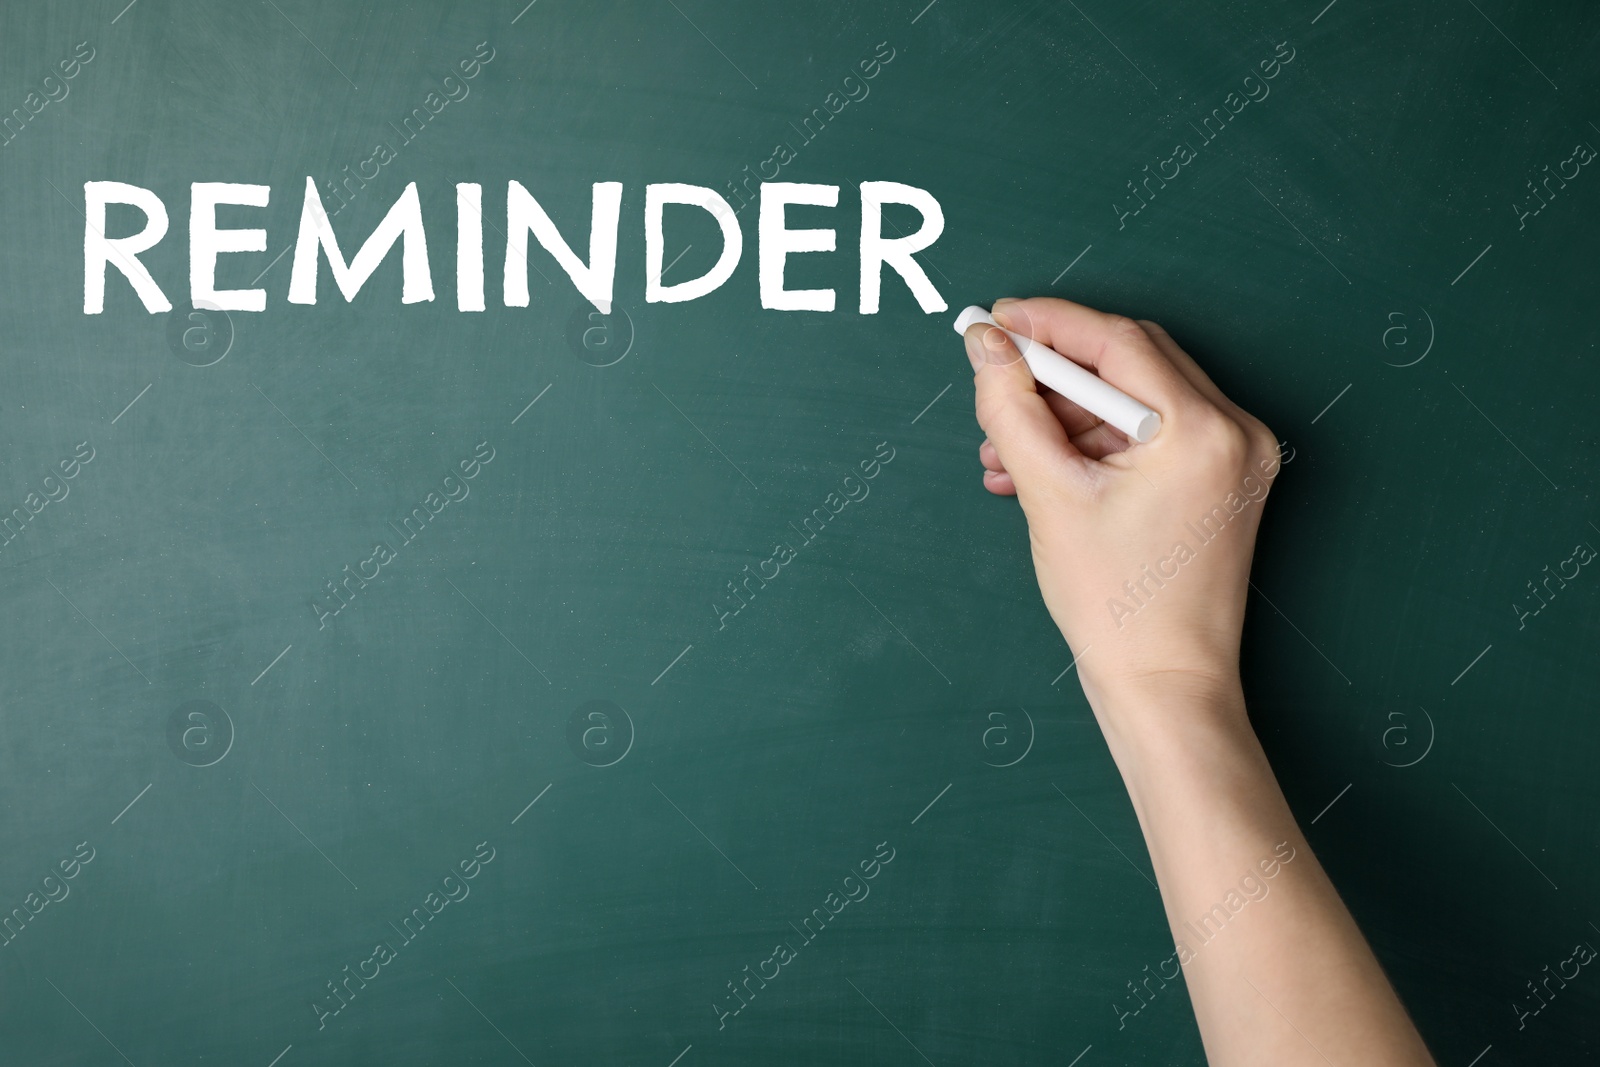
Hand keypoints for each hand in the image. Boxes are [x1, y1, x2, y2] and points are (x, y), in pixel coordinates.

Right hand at [964, 297, 1282, 713]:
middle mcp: (1235, 432)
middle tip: (996, 378)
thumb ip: (1012, 407)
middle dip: (1055, 370)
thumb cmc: (1117, 607)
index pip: (1117, 341)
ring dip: (1068, 412)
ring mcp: (1236, 456)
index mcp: (1202, 431)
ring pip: (1136, 396)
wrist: (1165, 684)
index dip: (1047, 324)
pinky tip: (1040, 468)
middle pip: (1131, 359)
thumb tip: (987, 345)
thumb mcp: (1049, 495)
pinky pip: (1152, 432)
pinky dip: (1096, 441)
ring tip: (1005, 451)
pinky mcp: (1223, 479)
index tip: (995, 321)